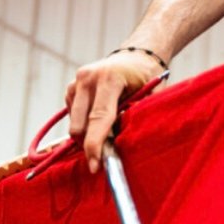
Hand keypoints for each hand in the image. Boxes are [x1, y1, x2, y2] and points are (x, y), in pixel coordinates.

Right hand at [66, 51, 158, 172]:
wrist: (135, 56)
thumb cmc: (147, 76)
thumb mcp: (153, 93)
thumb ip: (139, 114)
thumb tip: (124, 141)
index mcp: (110, 78)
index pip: (99, 117)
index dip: (96, 144)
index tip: (95, 166)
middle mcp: (88, 78)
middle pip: (80, 125)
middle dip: (90, 144)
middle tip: (107, 154)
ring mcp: (76, 82)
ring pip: (74, 123)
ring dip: (87, 133)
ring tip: (110, 129)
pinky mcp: (71, 88)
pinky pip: (72, 116)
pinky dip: (85, 123)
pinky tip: (100, 116)